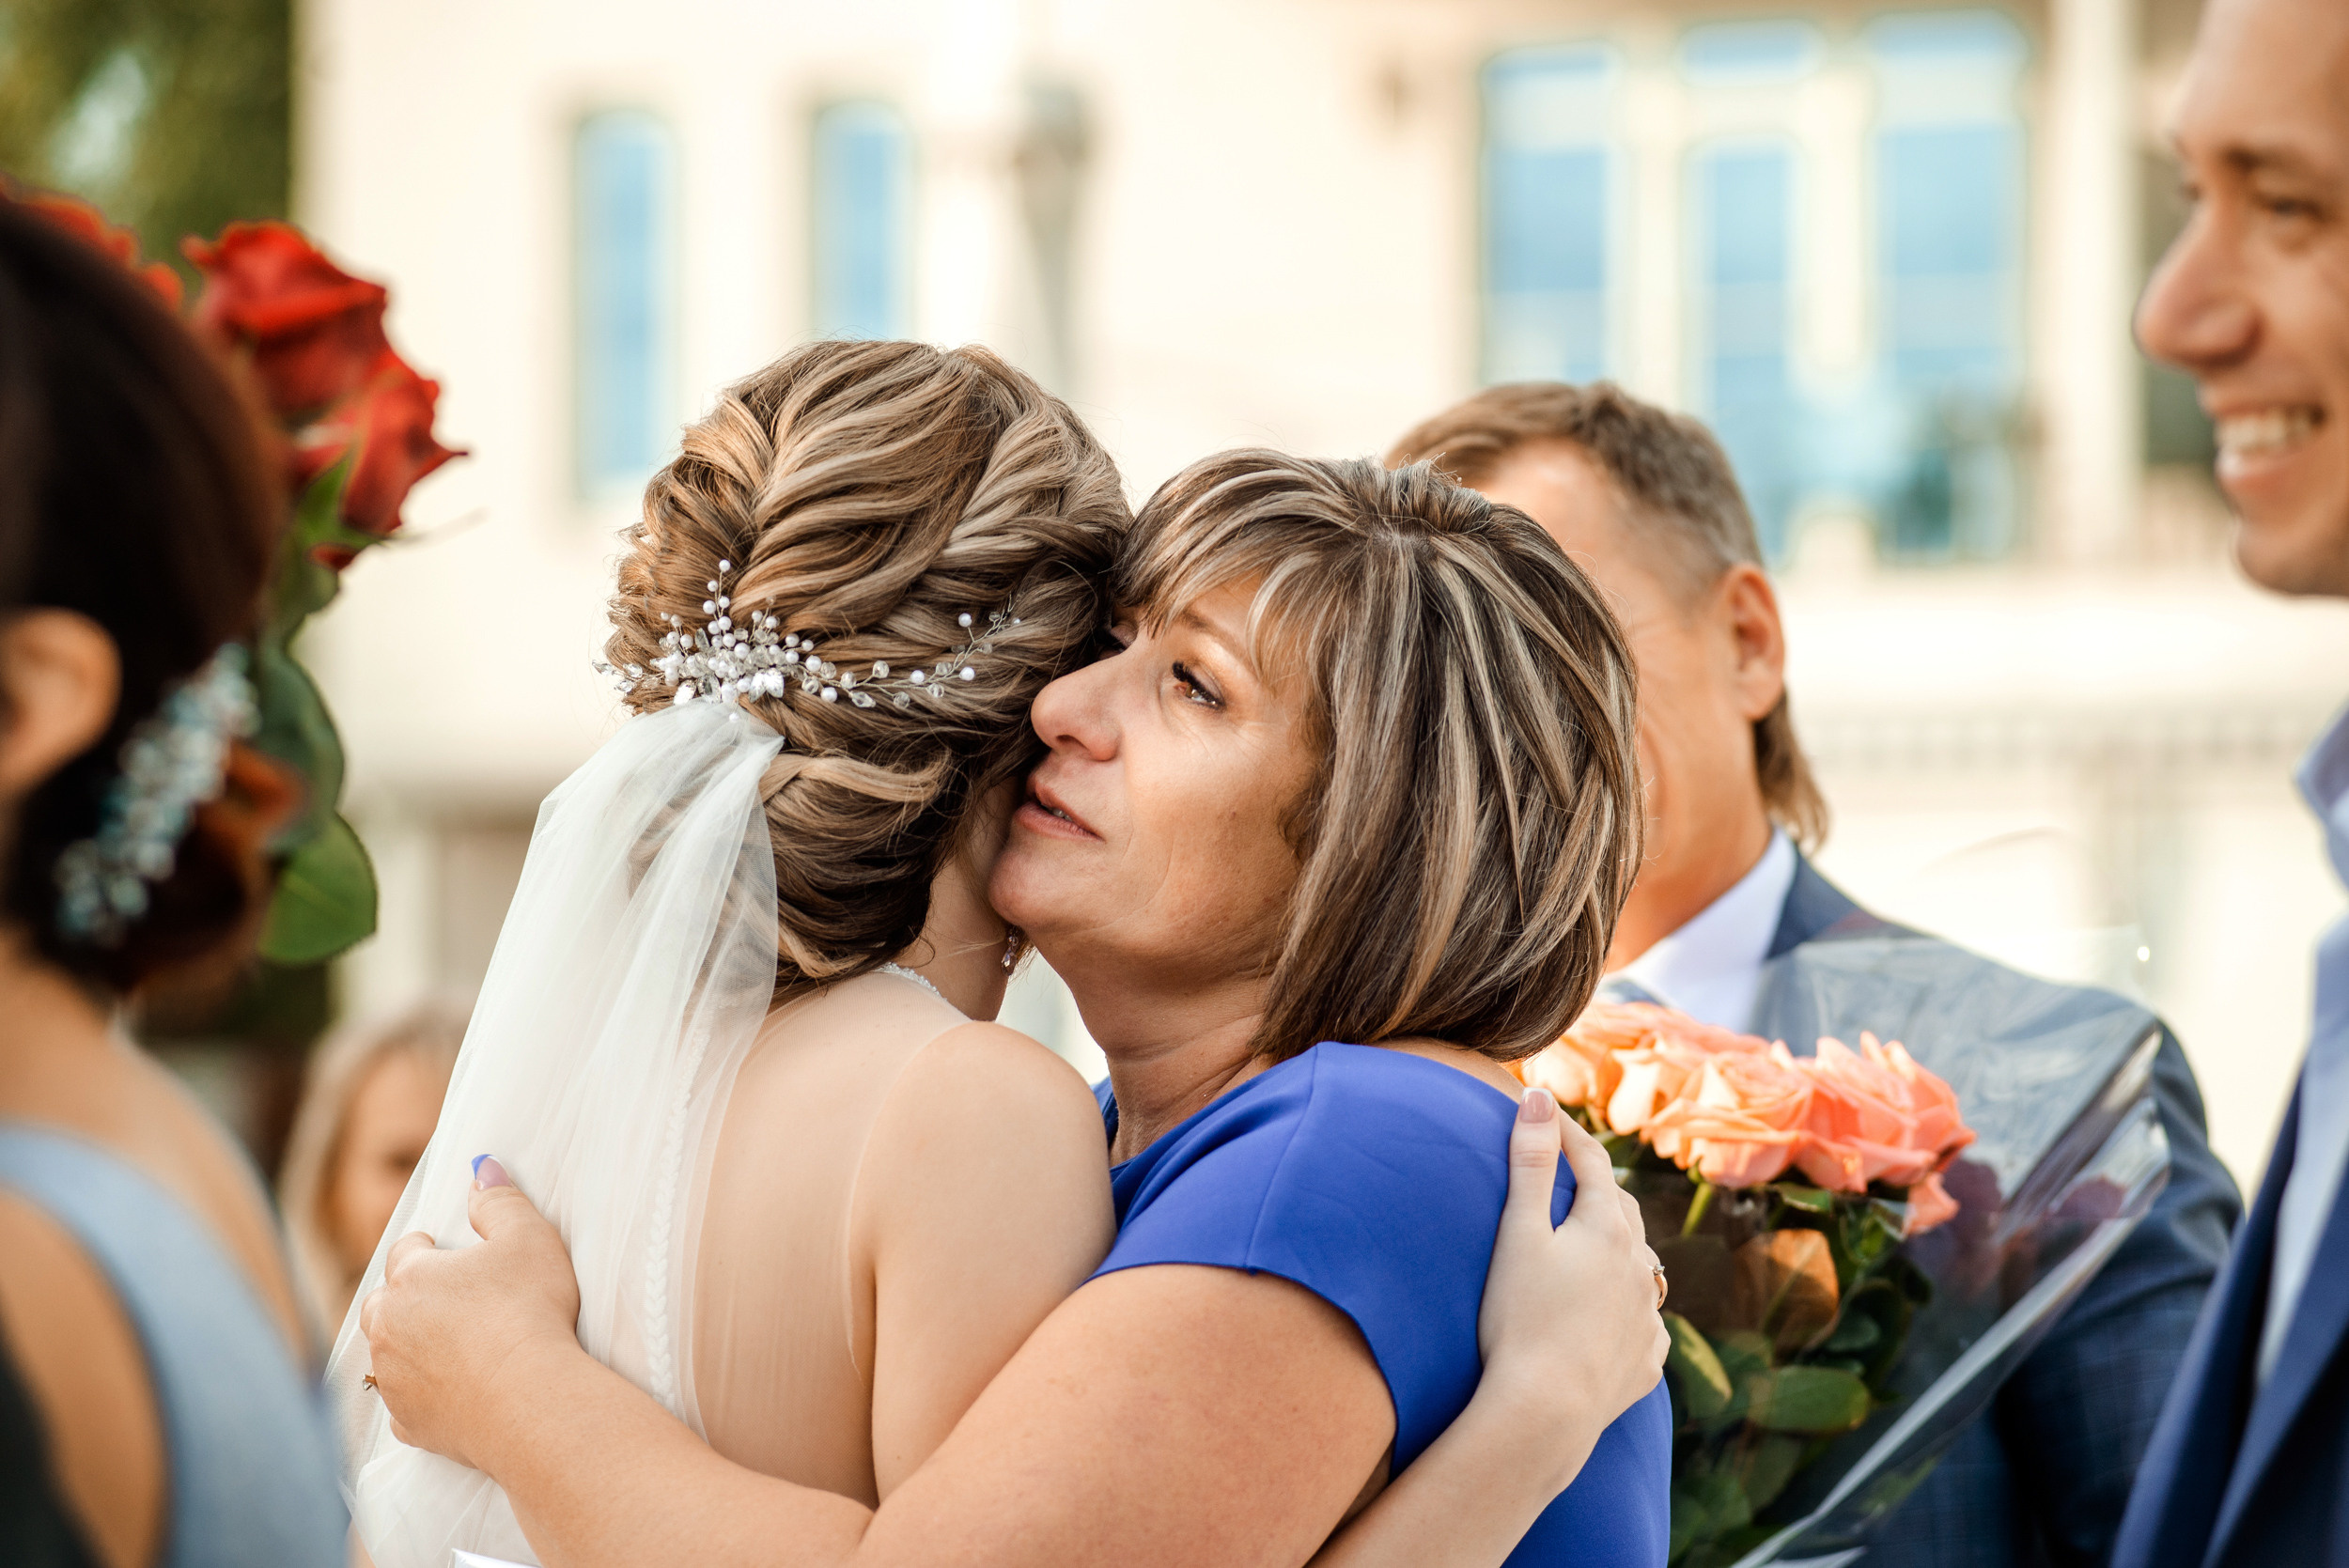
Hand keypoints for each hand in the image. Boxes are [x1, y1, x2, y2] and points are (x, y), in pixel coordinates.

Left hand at [359, 1157, 583, 1470]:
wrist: (530, 1399)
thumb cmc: (530, 1311)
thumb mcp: (529, 1239)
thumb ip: (500, 1201)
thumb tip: (481, 1167)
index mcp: (412, 1278)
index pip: (404, 1252)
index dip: (423, 1247)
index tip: (437, 1248)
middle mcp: (389, 1327)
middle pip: (380, 1305)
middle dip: (399, 1296)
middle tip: (431, 1296)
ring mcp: (394, 1378)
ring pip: (383, 1355)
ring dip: (403, 1345)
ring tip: (434, 1344)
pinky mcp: (409, 1421)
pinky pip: (402, 1403)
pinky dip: (417, 1395)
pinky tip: (442, 1392)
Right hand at [1478, 1089, 1667, 1437]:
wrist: (1545, 1413)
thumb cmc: (1520, 1319)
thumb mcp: (1518, 1233)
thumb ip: (1531, 1163)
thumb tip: (1540, 1097)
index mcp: (1607, 1228)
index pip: (1591, 1162)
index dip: (1567, 1132)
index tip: (1544, 1110)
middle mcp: (1639, 1266)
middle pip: (1622, 1209)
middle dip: (1598, 1185)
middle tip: (1573, 1171)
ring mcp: (1646, 1316)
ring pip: (1641, 1264)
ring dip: (1621, 1245)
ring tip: (1598, 1243)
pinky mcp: (1645, 1361)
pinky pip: (1644, 1321)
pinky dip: (1629, 1305)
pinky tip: (1617, 1315)